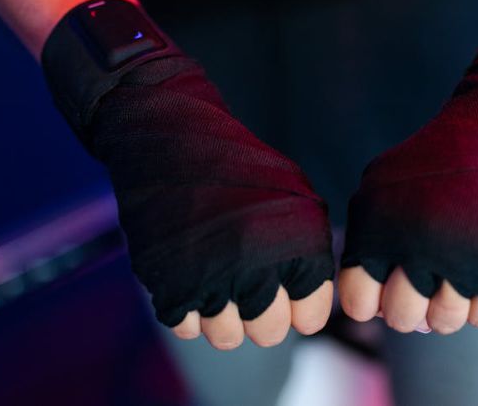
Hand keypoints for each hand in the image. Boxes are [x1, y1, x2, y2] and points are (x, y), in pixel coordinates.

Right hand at [40, 0, 335, 349]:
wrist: (172, 140)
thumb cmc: (240, 167)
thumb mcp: (296, 196)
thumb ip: (310, 251)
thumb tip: (310, 307)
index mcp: (297, 245)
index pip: (311, 317)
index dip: (299, 306)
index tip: (286, 288)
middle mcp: (256, 266)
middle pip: (269, 332)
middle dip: (262, 313)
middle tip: (247, 281)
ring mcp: (209, 278)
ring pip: (226, 337)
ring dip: (224, 316)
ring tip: (219, 279)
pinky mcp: (166, 282)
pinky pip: (185, 326)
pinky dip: (188, 308)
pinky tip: (190, 275)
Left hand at [339, 63, 477, 334]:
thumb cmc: (433, 160)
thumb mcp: (379, 185)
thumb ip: (364, 240)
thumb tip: (365, 303)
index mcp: (381, 231)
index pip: (358, 304)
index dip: (369, 299)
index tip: (384, 283)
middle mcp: (421, 251)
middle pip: (401, 318)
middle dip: (408, 305)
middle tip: (421, 282)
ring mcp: (467, 264)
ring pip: (444, 323)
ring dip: (445, 305)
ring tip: (451, 275)